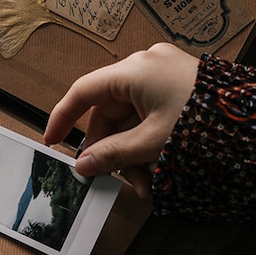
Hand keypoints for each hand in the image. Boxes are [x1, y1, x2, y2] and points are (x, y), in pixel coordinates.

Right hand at [44, 43, 198, 196]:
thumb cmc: (205, 122)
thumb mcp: (151, 144)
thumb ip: (111, 155)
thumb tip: (81, 166)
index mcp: (134, 71)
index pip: (83, 92)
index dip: (62, 118)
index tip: (50, 141)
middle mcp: (145, 68)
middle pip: (109, 113)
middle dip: (111, 151)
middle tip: (110, 179)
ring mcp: (162, 79)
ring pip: (130, 122)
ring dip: (131, 156)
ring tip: (143, 186)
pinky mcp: (176, 91)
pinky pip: (148, 120)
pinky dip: (147, 147)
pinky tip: (155, 173)